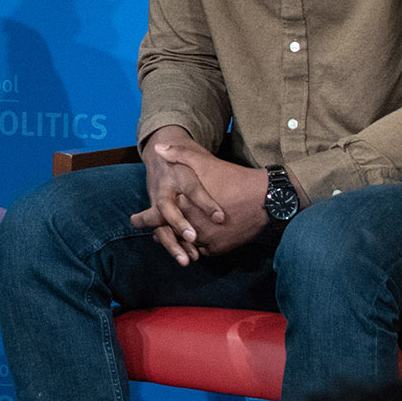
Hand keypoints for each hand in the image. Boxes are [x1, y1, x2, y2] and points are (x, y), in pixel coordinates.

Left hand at [132, 129, 270, 261]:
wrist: (266, 199)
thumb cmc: (233, 178)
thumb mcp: (204, 162)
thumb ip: (178, 154)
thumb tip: (157, 149)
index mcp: (184, 207)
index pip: (156, 217)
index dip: (144, 219)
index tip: (134, 220)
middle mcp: (193, 227)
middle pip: (170, 236)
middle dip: (161, 235)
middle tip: (154, 235)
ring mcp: (207, 240)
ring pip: (186, 245)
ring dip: (179, 242)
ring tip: (172, 239)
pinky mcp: (220, 248)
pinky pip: (202, 251)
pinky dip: (197, 247)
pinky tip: (193, 243)